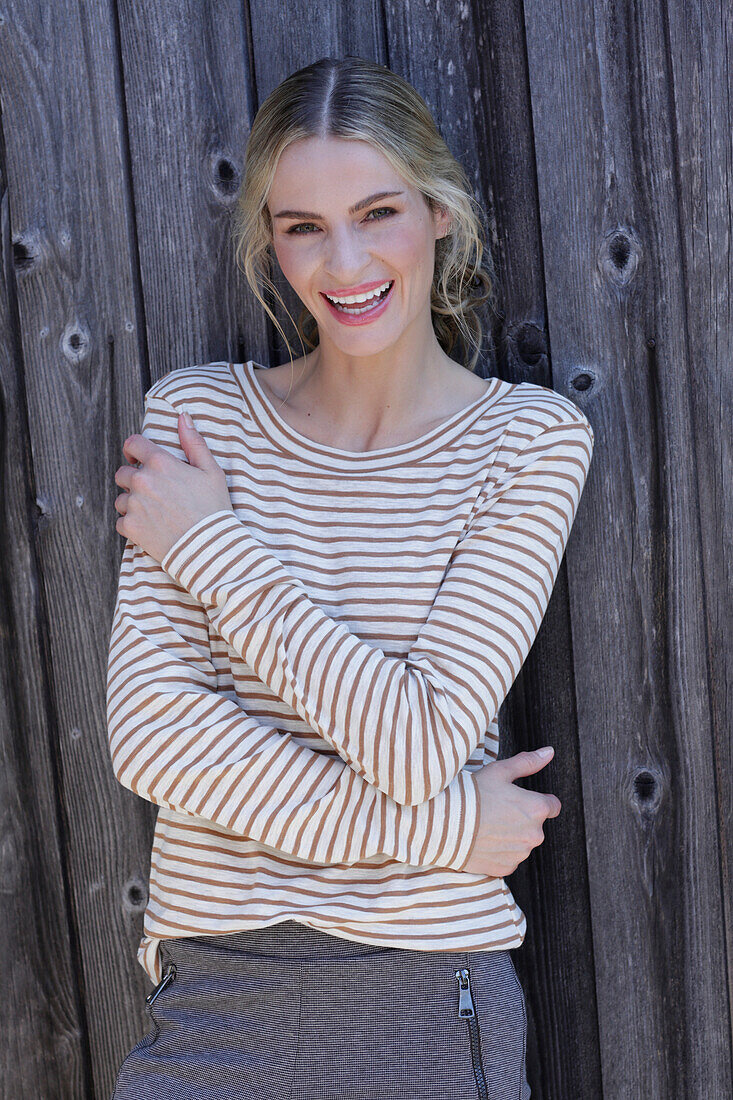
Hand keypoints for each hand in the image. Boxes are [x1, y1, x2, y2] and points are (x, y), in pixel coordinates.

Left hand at [113, 412, 233, 562]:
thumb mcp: (211, 471)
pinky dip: (131, 524)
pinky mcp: (130, 527)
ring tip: (154, 512)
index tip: (137, 458)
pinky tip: (150, 527)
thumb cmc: (213, 508)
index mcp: (160, 463)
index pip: (132, 444)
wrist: (209, 546)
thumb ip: (194, 442)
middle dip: (133, 479)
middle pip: (122, 473)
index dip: (133, 449)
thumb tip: (183, 416)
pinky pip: (120, 521)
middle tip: (152, 491)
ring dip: (132, 503)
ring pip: (121, 498)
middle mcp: (142, 481)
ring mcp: (134, 504)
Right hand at [461, 747, 561, 875]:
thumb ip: (528, 763)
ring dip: (511, 835)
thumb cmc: (473, 794)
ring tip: (487, 824)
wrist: (445, 823)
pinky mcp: (506, 868)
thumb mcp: (500, 771)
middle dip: (522, 818)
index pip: (553, 806)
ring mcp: (520, 854)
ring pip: (522, 842)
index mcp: (537, 808)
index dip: (538, 800)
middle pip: (535, 825)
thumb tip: (549, 752)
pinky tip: (483, 840)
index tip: (521, 799)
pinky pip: (509, 858)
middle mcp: (534, 834)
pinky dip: (500, 851)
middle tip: (497, 809)